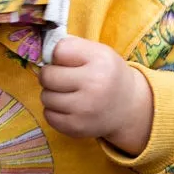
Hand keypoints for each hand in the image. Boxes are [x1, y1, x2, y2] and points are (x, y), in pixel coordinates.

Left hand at [39, 36, 152, 154]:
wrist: (129, 106)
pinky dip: (54, 111)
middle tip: (62, 78)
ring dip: (51, 94)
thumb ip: (72, 46)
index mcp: (100, 60)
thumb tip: (43, 52)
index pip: (58, 50)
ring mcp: (85, 109)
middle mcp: (94, 84)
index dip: (58, 55)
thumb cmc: (107, 74)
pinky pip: (48, 116)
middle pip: (48, 75)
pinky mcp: (77, 127)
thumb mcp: (99, 52)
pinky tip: (68, 107)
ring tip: (67, 93)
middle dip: (50, 75)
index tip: (68, 61)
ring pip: (45, 97)